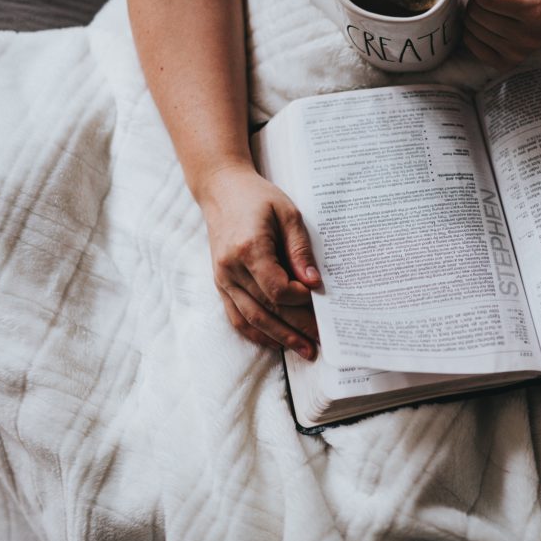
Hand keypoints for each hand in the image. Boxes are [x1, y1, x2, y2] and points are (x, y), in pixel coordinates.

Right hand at [198, 164, 321, 358]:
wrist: (221, 190)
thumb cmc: (258, 198)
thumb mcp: (287, 213)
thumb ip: (300, 248)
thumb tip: (313, 282)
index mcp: (248, 249)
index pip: (276, 289)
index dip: (299, 299)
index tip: (317, 298)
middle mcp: (231, 268)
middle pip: (266, 309)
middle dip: (296, 328)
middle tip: (320, 342)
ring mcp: (222, 279)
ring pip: (251, 319)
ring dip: (279, 338)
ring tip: (304, 349)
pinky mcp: (220, 284)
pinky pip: (236, 316)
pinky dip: (256, 333)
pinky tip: (276, 342)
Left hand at [464, 0, 540, 70]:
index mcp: (537, 8)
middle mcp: (531, 37)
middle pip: (476, 13)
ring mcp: (518, 54)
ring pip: (472, 28)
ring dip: (477, 12)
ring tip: (496, 6)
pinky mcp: (505, 64)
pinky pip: (471, 43)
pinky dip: (474, 30)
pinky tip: (492, 21)